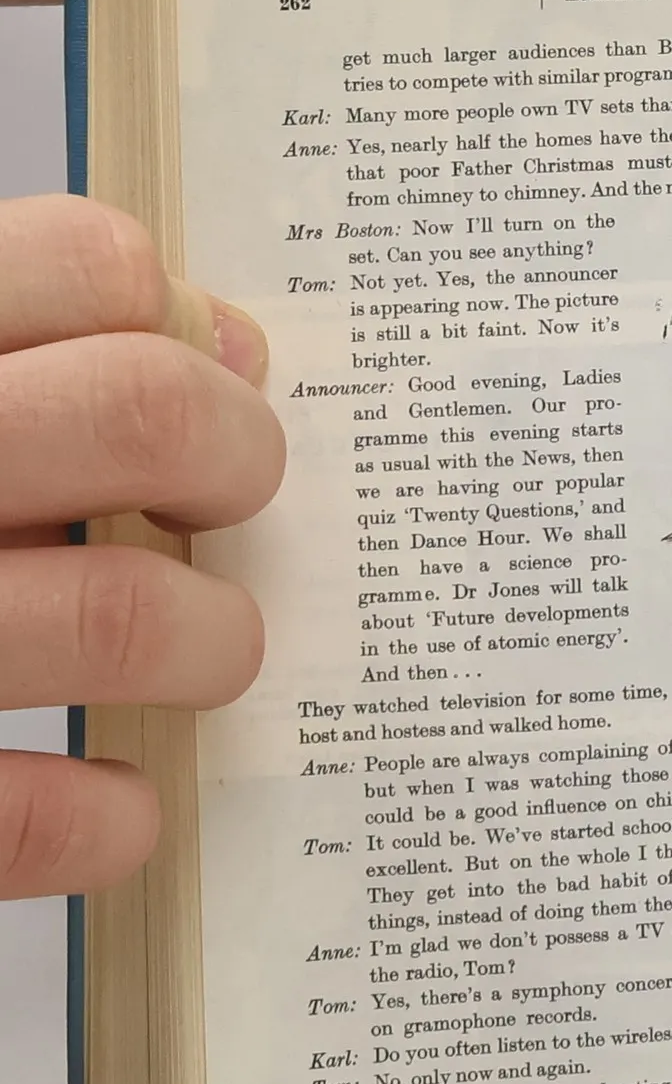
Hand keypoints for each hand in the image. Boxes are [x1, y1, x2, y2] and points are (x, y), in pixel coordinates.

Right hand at [0, 197, 283, 898]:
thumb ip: (6, 326)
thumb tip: (224, 338)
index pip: (85, 265)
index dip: (174, 322)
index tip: (192, 373)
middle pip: (141, 414)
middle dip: (236, 458)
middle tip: (221, 503)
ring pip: (120, 614)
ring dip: (206, 640)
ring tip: (198, 650)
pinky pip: (16, 817)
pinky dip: (103, 817)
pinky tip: (112, 804)